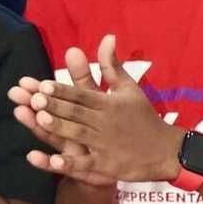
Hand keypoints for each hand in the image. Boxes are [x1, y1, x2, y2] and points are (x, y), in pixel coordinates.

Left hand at [12, 35, 179, 183]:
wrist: (168, 151)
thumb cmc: (143, 116)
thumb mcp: (129, 89)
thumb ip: (112, 66)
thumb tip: (107, 37)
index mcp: (110, 104)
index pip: (82, 94)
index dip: (63, 90)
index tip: (42, 84)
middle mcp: (106, 122)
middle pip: (77, 112)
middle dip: (55, 105)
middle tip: (34, 98)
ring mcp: (107, 145)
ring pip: (79, 135)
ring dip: (60, 127)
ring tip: (40, 118)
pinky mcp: (109, 166)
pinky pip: (87, 165)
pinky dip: (71, 164)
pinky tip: (53, 160)